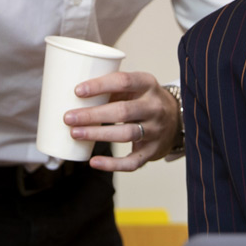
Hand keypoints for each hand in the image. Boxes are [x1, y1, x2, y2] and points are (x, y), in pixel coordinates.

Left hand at [63, 71, 177, 171]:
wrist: (176, 120)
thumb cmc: (144, 100)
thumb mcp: (134, 88)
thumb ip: (111, 91)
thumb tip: (71, 97)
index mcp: (148, 84)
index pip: (123, 81)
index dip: (99, 86)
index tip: (77, 91)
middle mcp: (154, 107)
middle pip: (122, 111)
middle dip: (92, 115)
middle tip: (68, 117)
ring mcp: (155, 130)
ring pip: (125, 134)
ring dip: (98, 134)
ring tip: (75, 133)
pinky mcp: (153, 151)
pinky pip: (132, 161)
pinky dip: (113, 164)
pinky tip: (94, 162)